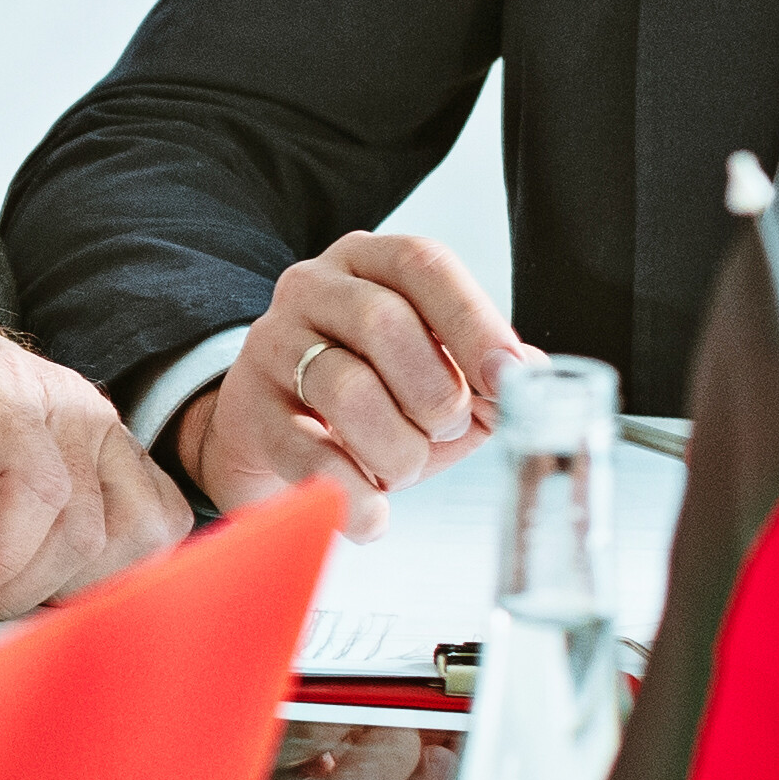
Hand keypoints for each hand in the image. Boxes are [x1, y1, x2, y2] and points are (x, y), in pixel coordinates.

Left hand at [0, 265, 189, 619]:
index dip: (1, 560)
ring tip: (8, 582)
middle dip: (22, 586)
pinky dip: (118, 564)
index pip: (36, 486)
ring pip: (135, 531)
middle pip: (85, 526)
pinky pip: (155, 521)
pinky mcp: (118, 451)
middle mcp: (65, 399)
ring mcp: (101, 424)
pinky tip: (56, 569)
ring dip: (74, 583)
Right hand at [176, 233, 528, 536]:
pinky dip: (355, 494)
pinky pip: (307, 452)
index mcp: (370, 264)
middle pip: (383, 322)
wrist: (273, 436)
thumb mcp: (434, 377)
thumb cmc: (370, 399)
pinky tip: (373, 515)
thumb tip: (528, 377)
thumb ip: (483, 377)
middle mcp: (314, 288)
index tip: (507, 375)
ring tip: (401, 469)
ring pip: (347, 388)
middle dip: (434, 393)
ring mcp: (273, 345)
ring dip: (396, 448)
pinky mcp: (250, 411)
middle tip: (445, 429)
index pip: (423, 265)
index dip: (472, 320)